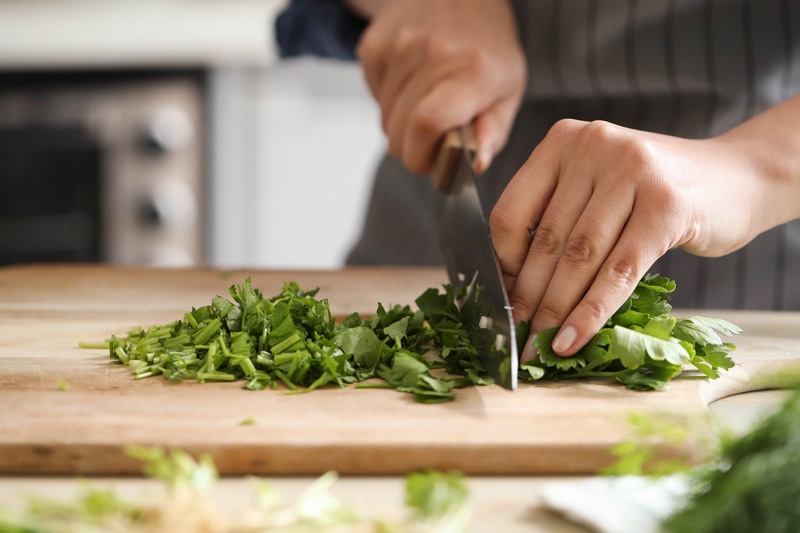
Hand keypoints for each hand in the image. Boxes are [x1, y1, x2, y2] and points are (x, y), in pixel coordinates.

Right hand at [355, 0, 525, 173]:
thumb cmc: (487, 47)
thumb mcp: (509, 87)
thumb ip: (495, 130)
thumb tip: (476, 163)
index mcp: (473, 70)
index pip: (428, 122)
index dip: (423, 155)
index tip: (434, 162)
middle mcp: (432, 53)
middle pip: (399, 134)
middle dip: (415, 148)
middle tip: (435, 136)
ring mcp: (398, 46)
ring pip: (384, 121)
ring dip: (402, 124)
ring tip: (426, 102)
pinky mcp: (374, 44)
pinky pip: (373, 98)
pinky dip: (389, 101)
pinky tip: (411, 82)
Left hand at [490, 116, 799, 358]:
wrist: (740, 177)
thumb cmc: (656, 193)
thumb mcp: (599, 188)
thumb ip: (560, 218)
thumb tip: (516, 289)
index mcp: (563, 140)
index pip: (512, 212)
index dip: (503, 265)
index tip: (503, 301)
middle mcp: (593, 146)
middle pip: (546, 238)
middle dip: (529, 297)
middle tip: (517, 337)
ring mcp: (632, 170)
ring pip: (580, 257)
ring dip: (556, 311)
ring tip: (541, 346)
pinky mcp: (667, 205)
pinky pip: (618, 271)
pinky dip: (592, 312)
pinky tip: (574, 339)